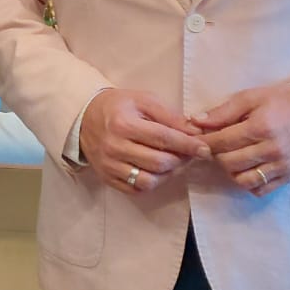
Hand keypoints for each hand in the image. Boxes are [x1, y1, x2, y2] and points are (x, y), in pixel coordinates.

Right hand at [79, 89, 210, 195]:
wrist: (84, 117)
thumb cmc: (118, 106)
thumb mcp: (143, 100)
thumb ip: (170, 115)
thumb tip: (195, 132)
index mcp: (124, 123)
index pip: (163, 138)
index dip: (188, 145)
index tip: (204, 148)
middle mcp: (115, 147)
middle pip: (159, 163)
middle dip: (180, 160)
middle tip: (189, 154)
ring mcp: (109, 165)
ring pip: (149, 181)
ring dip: (168, 174)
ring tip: (173, 162)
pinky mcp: (107, 178)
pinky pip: (136, 190)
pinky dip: (152, 183)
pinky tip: (156, 171)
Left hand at [191, 84, 289, 195]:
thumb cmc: (283, 101)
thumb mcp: (252, 97)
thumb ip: (224, 111)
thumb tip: (196, 121)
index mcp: (261, 127)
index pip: (222, 142)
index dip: (205, 142)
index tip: (198, 139)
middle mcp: (271, 150)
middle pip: (229, 162)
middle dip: (216, 155)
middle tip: (215, 146)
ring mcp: (281, 166)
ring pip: (243, 180)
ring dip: (230, 171)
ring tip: (230, 157)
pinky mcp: (288, 176)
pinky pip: (260, 190)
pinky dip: (248, 183)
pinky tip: (246, 169)